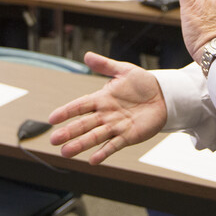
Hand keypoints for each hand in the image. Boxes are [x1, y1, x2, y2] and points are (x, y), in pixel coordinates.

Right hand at [48, 52, 167, 164]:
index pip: (80, 106)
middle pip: (83, 124)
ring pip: (94, 137)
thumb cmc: (142, 83)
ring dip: (80, 145)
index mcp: (102, 99)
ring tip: (65, 153)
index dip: (66, 112)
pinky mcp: (128, 136)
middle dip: (68, 132)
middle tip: (53, 140)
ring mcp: (115, 126)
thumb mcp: (124, 70)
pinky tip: (92, 160)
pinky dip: (104, 153)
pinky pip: (114, 145)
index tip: (52, 119)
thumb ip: (105, 65)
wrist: (163, 95)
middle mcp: (105, 114)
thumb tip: (87, 55)